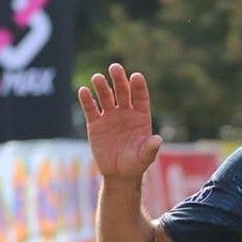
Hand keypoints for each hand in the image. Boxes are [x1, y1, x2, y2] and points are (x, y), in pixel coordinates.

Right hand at [77, 63, 163, 180]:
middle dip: (119, 80)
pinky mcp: (95, 123)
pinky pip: (91, 109)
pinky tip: (83, 91)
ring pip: (105, 97)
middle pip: (122, 91)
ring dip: (101, 86)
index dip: (138, 87)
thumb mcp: (145, 158)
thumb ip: (150, 148)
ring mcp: (110, 115)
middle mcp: (126, 112)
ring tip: (97, 78)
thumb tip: (158, 140)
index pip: (140, 97)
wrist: (119, 173)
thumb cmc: (136, 164)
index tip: (136, 76)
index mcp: (141, 116)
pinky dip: (86, 100)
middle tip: (115, 68)